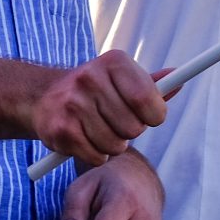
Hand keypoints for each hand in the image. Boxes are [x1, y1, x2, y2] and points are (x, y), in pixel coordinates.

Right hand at [26, 50, 166, 167]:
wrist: (42, 97)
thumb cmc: (94, 91)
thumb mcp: (121, 80)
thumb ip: (151, 85)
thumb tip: (178, 79)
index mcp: (113, 62)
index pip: (150, 101)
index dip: (154, 116)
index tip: (147, 116)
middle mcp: (90, 77)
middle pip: (134, 127)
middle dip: (129, 131)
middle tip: (114, 121)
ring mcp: (73, 103)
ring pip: (116, 145)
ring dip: (111, 145)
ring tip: (97, 130)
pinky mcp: (61, 130)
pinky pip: (97, 157)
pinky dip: (95, 155)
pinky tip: (84, 139)